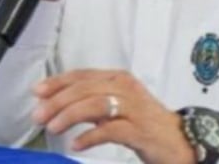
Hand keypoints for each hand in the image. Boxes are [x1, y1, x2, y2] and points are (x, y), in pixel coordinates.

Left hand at [32, 69, 194, 163]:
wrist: (181, 142)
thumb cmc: (144, 123)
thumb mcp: (114, 107)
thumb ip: (89, 101)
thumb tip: (54, 102)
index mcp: (117, 79)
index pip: (81, 76)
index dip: (57, 83)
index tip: (37, 92)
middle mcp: (125, 88)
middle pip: (84, 89)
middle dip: (57, 101)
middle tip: (39, 115)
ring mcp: (134, 108)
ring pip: (95, 105)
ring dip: (69, 116)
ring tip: (53, 127)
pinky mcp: (141, 130)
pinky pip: (110, 130)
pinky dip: (90, 136)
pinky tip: (76, 144)